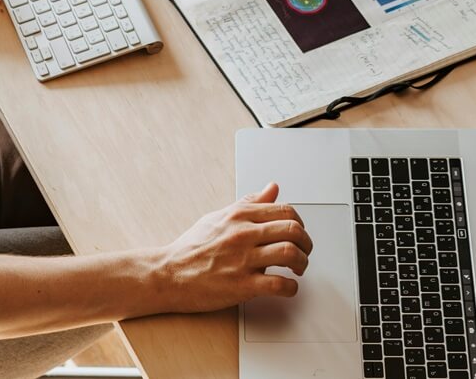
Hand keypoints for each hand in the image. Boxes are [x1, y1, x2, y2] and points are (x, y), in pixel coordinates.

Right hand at [149, 183, 312, 312]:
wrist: (169, 274)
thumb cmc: (192, 247)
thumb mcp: (219, 216)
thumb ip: (249, 203)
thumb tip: (272, 188)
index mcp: (239, 215)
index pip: (285, 210)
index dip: (299, 222)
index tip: (298, 232)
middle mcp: (243, 234)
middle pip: (293, 229)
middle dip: (306, 242)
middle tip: (304, 251)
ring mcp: (243, 260)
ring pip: (290, 253)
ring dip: (302, 263)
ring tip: (298, 268)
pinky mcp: (242, 285)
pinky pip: (279, 284)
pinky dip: (291, 287)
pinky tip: (288, 287)